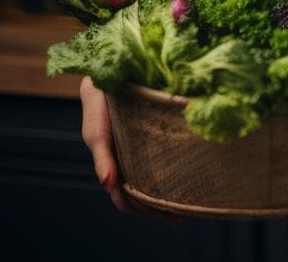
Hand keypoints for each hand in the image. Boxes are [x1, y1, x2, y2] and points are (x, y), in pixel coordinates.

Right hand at [80, 76, 179, 222]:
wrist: (110, 69)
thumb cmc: (99, 104)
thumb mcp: (97, 131)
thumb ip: (101, 155)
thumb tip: (108, 184)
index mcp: (115, 164)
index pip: (127, 199)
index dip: (145, 211)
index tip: (171, 218)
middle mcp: (129, 159)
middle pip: (143, 194)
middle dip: (160, 207)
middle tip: (184, 214)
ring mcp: (140, 147)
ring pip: (153, 177)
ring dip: (166, 192)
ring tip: (190, 199)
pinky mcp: (153, 131)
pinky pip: (162, 154)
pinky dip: (171, 166)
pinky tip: (190, 166)